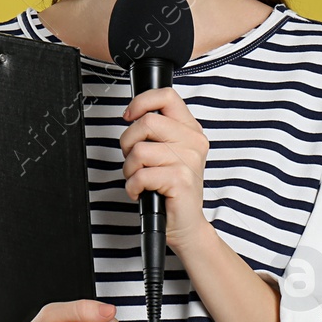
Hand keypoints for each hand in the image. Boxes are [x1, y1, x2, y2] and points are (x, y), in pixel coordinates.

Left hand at [120, 86, 210, 253]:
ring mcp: (189, 160)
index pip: (166, 96)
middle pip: (147, 122)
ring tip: (140, 179)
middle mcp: (193, 142)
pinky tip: (141, 191)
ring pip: (139, 150)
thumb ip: (158, 131)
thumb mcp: (169, 152)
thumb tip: (132, 113)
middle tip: (134, 160)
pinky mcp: (180, 180)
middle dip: (128, 142)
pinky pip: (141, 175)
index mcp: (191, 130)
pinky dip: (132, 186)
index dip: (141, 102)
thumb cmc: (172, 189)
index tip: (129, 116)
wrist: (186, 224)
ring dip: (130, 169)